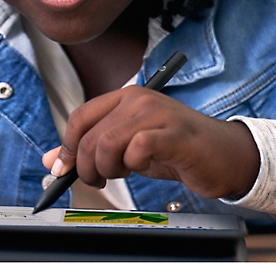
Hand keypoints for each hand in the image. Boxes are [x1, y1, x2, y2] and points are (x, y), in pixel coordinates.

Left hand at [42, 86, 260, 198]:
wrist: (224, 155)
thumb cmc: (177, 150)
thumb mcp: (129, 149)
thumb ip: (92, 149)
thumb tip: (52, 160)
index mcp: (127, 96)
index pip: (80, 116)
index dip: (67, 147)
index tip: (65, 169)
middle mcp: (140, 99)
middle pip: (90, 135)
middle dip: (85, 166)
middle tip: (98, 179)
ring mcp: (158, 113)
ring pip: (107, 143)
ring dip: (108, 169)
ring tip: (124, 173)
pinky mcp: (174, 134)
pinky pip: (136, 150)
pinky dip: (133, 166)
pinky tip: (144, 167)